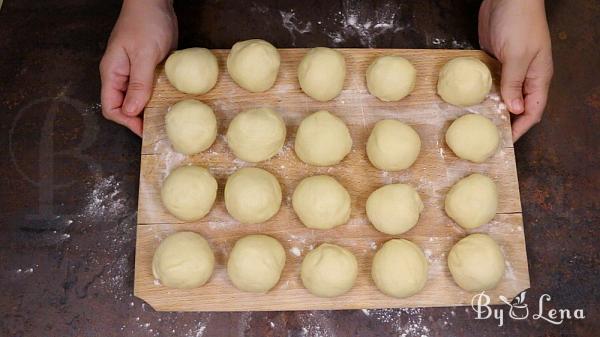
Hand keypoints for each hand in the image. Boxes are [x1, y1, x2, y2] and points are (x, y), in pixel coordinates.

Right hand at [100, 0, 176, 135]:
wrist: (155, 2)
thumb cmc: (146, 23)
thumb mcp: (144, 55)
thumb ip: (138, 83)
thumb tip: (131, 111)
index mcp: (112, 73)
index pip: (111, 107)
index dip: (127, 121)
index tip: (146, 129)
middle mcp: (121, 76)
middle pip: (124, 106)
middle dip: (139, 119)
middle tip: (160, 126)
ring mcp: (134, 72)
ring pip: (138, 99)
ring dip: (150, 109)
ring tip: (166, 117)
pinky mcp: (148, 68)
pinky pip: (150, 89)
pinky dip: (158, 96)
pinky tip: (170, 101)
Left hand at [479, 0, 552, 141]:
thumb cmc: (519, 23)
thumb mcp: (517, 56)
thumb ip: (514, 83)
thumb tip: (513, 109)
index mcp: (538, 77)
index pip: (533, 110)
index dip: (521, 127)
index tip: (506, 141)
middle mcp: (524, 76)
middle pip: (517, 105)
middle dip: (505, 120)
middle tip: (487, 135)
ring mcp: (508, 68)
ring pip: (502, 94)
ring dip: (491, 107)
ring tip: (476, 122)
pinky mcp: (493, 61)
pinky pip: (489, 82)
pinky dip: (482, 91)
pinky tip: (470, 100)